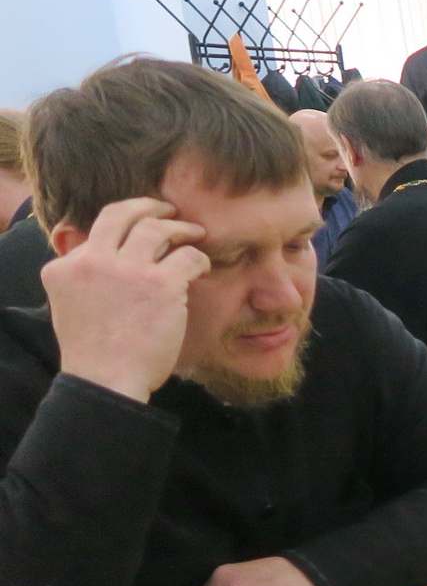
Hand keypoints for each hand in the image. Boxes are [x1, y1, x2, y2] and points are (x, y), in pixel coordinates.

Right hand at [43, 197, 209, 402]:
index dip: (122, 225)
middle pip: (121, 214)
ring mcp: (127, 271)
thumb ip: (82, 277)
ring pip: (157, 228)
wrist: (107, 380)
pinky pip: (188, 256)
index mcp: (65, 268)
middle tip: (168, 208)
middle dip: (148, 205)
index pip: (97, 231)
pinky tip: (203, 266)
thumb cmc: (95, 352)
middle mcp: (92, 262)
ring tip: (195, 232)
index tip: (139, 226)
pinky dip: (199, 257)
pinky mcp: (161, 284)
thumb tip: (102, 256)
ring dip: (180, 227)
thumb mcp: (69, 305)